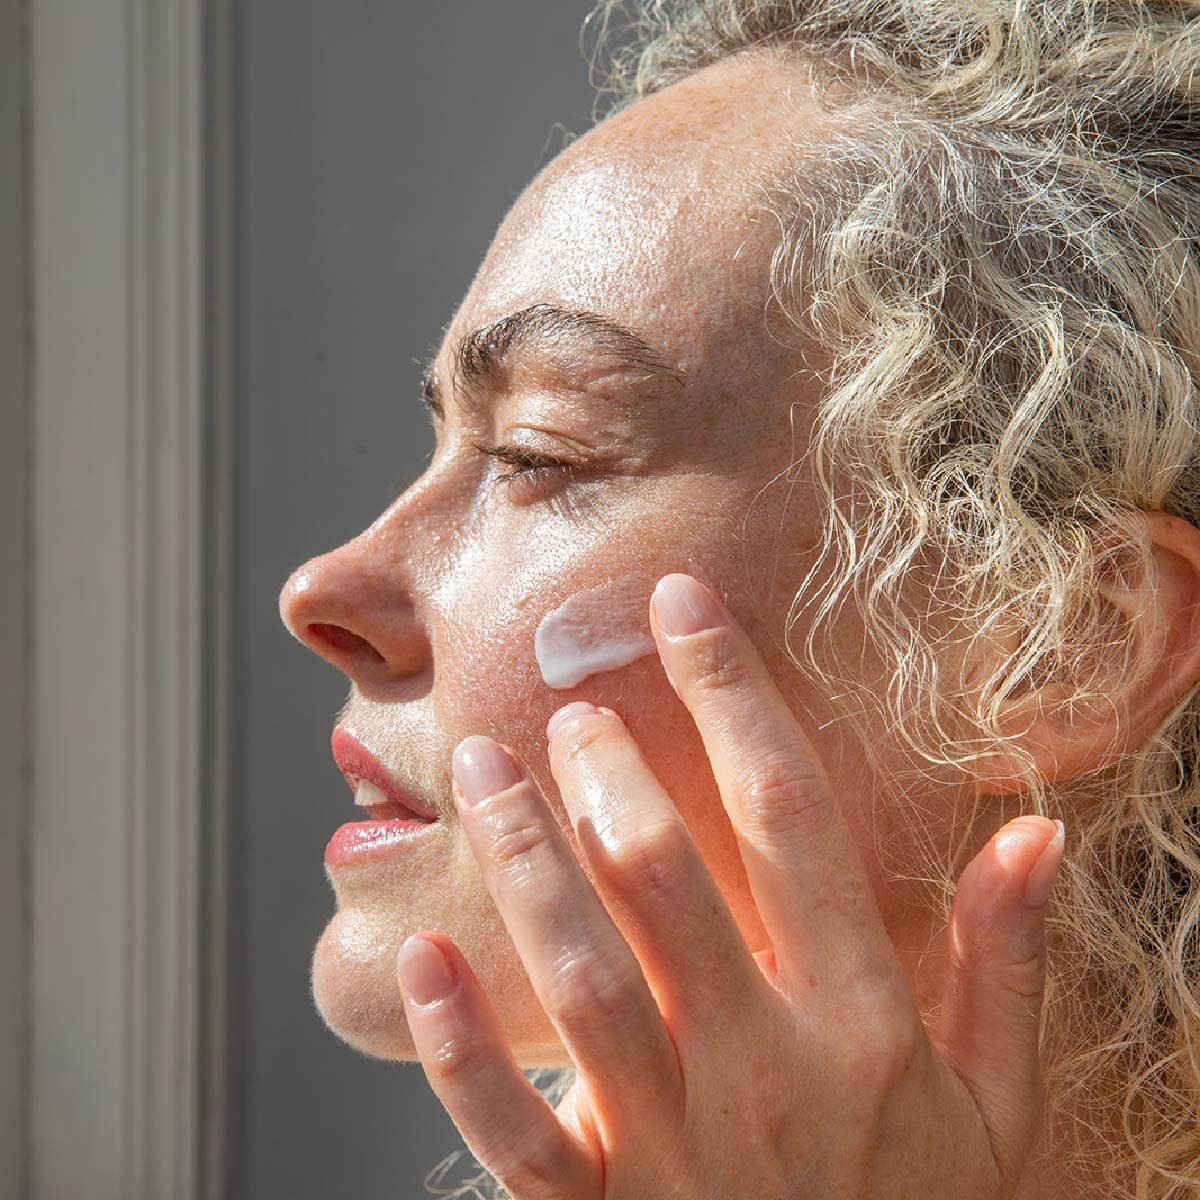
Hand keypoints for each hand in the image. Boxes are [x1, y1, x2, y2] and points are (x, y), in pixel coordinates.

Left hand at [394, 573, 1065, 1199]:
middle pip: (666, 879)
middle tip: (569, 709)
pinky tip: (416, 959)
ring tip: (480, 769)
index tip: (682, 610)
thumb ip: (1005, 967)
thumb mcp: (994, 1107)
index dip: (733, 695)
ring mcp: (675, 1149)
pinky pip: (516, 1133)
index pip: (792, 817)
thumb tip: (1037, 834)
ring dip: (521, 860)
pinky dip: (459, 1050)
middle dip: (607, 772)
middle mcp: (764, 1071)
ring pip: (581, 977)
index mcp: (859, 1026)